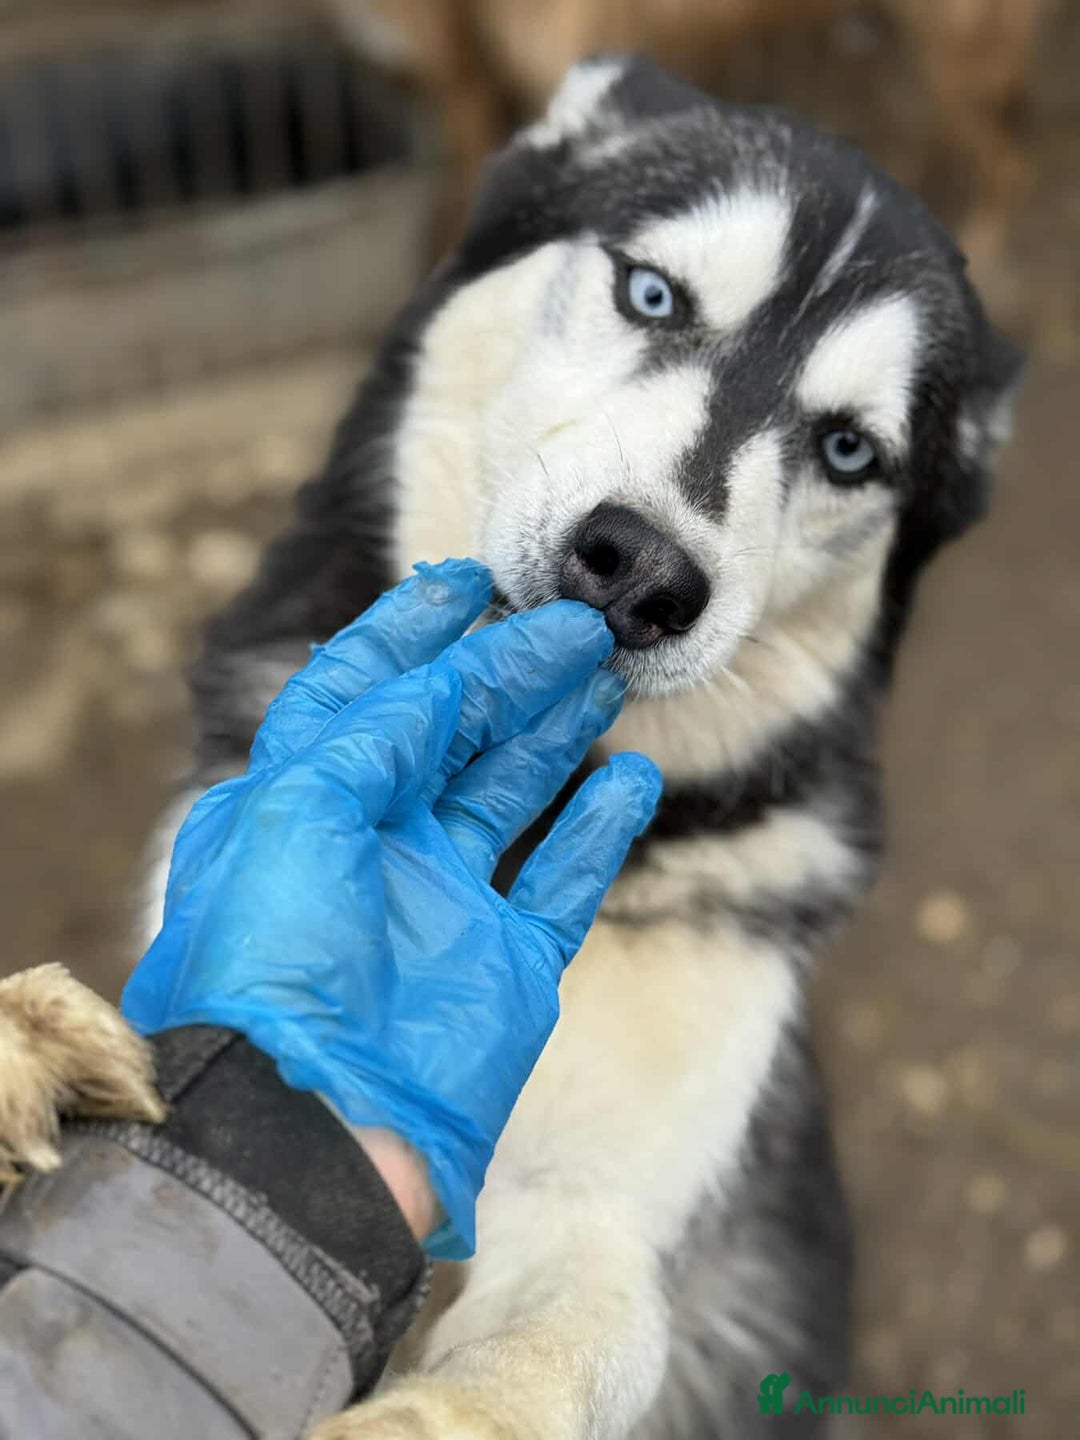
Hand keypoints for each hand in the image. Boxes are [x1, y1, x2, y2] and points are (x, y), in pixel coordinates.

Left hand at [122, 560, 660, 1256]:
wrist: (313, 1130)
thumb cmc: (276, 965)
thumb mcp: (297, 811)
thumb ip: (374, 731)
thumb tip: (445, 673)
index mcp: (301, 806)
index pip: (363, 694)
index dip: (413, 632)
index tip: (470, 580)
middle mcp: (372, 847)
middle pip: (451, 733)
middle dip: (508, 670)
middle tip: (573, 623)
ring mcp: (445, 908)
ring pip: (512, 791)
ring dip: (556, 729)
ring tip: (603, 673)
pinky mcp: (508, 969)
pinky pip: (564, 882)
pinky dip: (601, 829)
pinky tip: (633, 778)